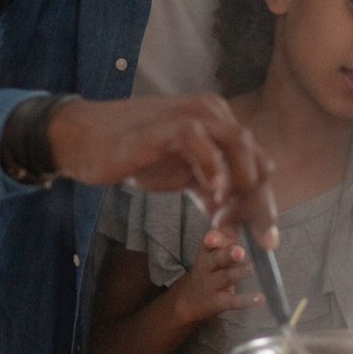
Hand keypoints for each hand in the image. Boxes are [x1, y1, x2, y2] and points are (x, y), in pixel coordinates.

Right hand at [46, 93, 277, 245]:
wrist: (86, 140)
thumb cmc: (135, 155)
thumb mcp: (182, 178)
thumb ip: (210, 195)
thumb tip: (235, 228)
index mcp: (221, 126)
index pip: (257, 165)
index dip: (263, 204)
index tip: (266, 240)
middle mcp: (214, 114)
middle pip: (256, 157)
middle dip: (260, 202)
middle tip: (258, 239)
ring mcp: (192, 115)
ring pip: (238, 143)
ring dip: (242, 186)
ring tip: (230, 219)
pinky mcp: (167, 124)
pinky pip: (198, 137)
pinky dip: (211, 165)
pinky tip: (212, 194)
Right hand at [171, 228, 262, 324]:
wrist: (188, 300)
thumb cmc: (209, 270)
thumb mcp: (213, 255)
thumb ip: (228, 242)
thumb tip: (254, 226)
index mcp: (206, 252)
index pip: (208, 242)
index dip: (212, 238)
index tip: (216, 238)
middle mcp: (206, 267)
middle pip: (216, 259)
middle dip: (228, 254)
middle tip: (240, 251)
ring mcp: (211, 285)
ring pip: (226, 277)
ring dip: (240, 272)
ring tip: (253, 268)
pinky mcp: (218, 302)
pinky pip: (233, 301)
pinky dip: (246, 300)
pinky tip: (260, 299)